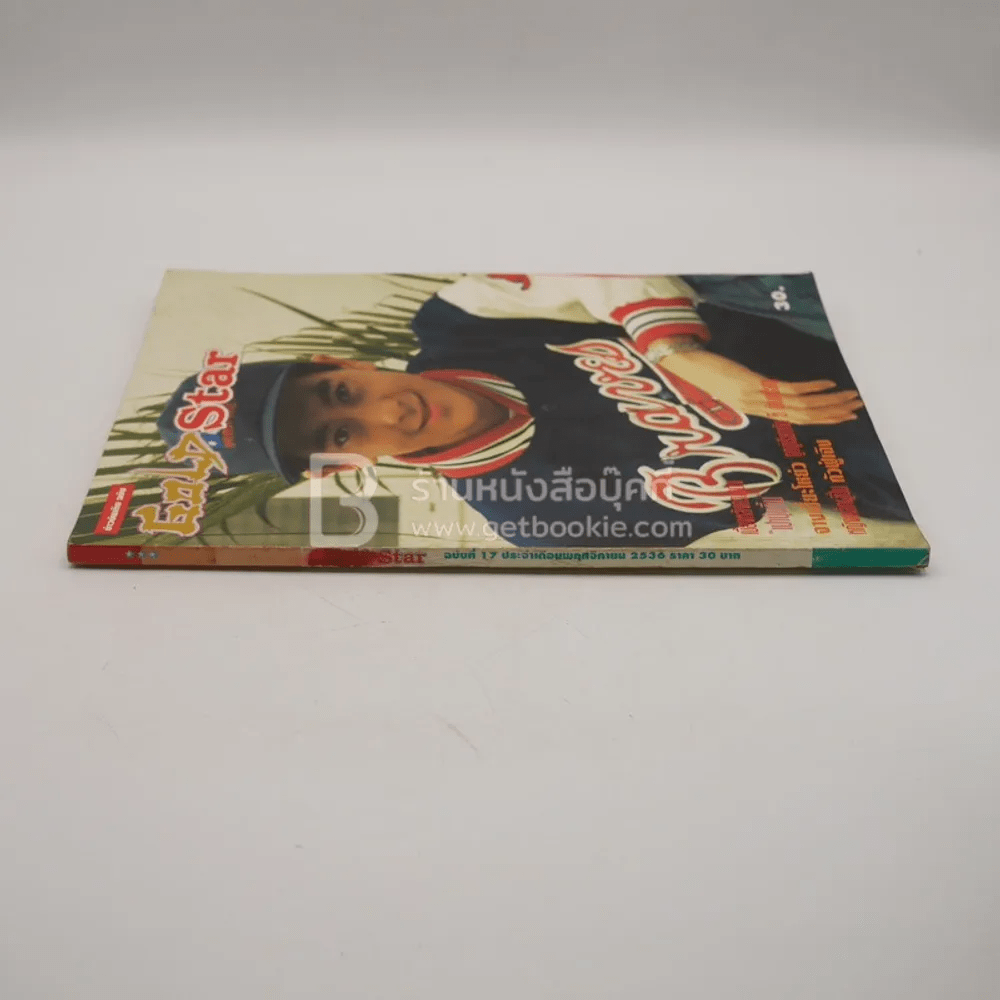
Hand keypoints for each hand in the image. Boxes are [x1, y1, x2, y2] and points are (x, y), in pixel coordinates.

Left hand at [657, 350, 864, 424]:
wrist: (688, 368)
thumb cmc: (712, 375)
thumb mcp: (738, 386)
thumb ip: (759, 391)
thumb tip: (777, 389)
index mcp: (760, 410)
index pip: (798, 419)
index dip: (824, 419)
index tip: (845, 416)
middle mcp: (761, 409)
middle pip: (805, 416)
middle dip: (833, 413)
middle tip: (857, 409)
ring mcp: (758, 399)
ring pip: (801, 406)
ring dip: (830, 402)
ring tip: (851, 397)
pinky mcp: (753, 385)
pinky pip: (787, 390)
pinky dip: (811, 388)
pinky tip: (828, 384)